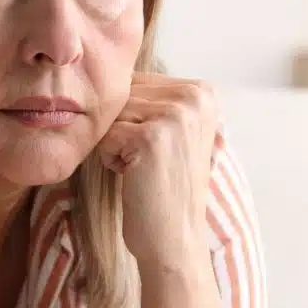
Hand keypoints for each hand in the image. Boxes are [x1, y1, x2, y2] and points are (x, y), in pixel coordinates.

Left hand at [96, 74, 219, 270]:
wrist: (174, 241)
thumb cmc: (164, 187)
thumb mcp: (172, 132)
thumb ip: (154, 98)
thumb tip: (112, 65)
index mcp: (203, 91)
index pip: (137, 82)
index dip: (132, 118)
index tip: (156, 149)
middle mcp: (195, 97)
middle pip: (122, 96)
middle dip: (122, 131)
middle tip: (148, 163)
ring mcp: (175, 115)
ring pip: (111, 115)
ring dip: (115, 145)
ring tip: (143, 169)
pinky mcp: (151, 137)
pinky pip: (104, 137)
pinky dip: (110, 160)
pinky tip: (135, 178)